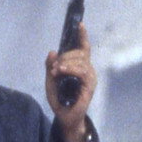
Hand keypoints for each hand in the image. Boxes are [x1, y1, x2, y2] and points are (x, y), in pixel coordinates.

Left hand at [44, 23, 95, 141]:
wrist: (65, 118)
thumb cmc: (60, 100)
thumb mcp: (51, 80)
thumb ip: (50, 66)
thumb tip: (52, 52)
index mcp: (80, 67)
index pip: (84, 49)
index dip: (83, 36)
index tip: (80, 24)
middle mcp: (88, 70)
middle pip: (79, 53)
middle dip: (64, 57)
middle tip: (53, 68)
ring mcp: (90, 78)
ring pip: (80, 61)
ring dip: (65, 63)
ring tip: (56, 71)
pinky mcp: (90, 86)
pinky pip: (82, 71)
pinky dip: (71, 69)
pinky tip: (61, 71)